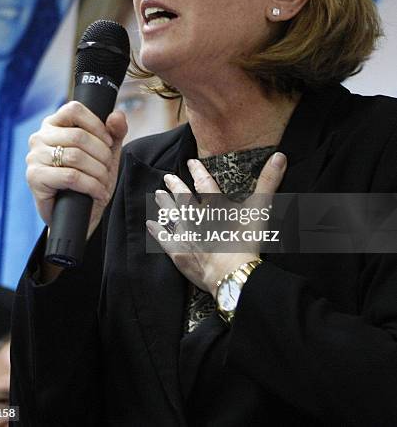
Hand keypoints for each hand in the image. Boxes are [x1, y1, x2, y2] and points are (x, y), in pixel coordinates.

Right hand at [26, 101, 126, 239]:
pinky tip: (97, 192)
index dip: (97, 125)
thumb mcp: (106, 152)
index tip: (108, 142)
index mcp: (54, 124)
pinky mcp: (35, 178)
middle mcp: (40, 137)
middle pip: (78, 136)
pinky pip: (70, 176)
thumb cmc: (90, 177)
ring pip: (76, 156)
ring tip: (103, 181)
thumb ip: (115, 131)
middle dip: (101, 154)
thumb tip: (117, 115)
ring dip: (98, 171)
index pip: (74, 109)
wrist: (80, 213)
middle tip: (107, 168)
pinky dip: (90, 185)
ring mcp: (34, 157)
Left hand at [147, 153, 286, 295]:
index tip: (190, 162)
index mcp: (215, 205)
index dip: (197, 171)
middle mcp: (196, 217)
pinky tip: (150, 225)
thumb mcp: (260, 209)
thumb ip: (269, 181)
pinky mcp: (180, 254)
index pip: (204, 183)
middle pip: (182, 198)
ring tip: (158, 195)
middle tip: (167, 178)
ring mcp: (185, 235)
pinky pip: (165, 240)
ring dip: (164, 205)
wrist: (232, 273)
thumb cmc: (246, 241)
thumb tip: (280, 156)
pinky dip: (158, 231)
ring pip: (171, 216)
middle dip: (175, 186)